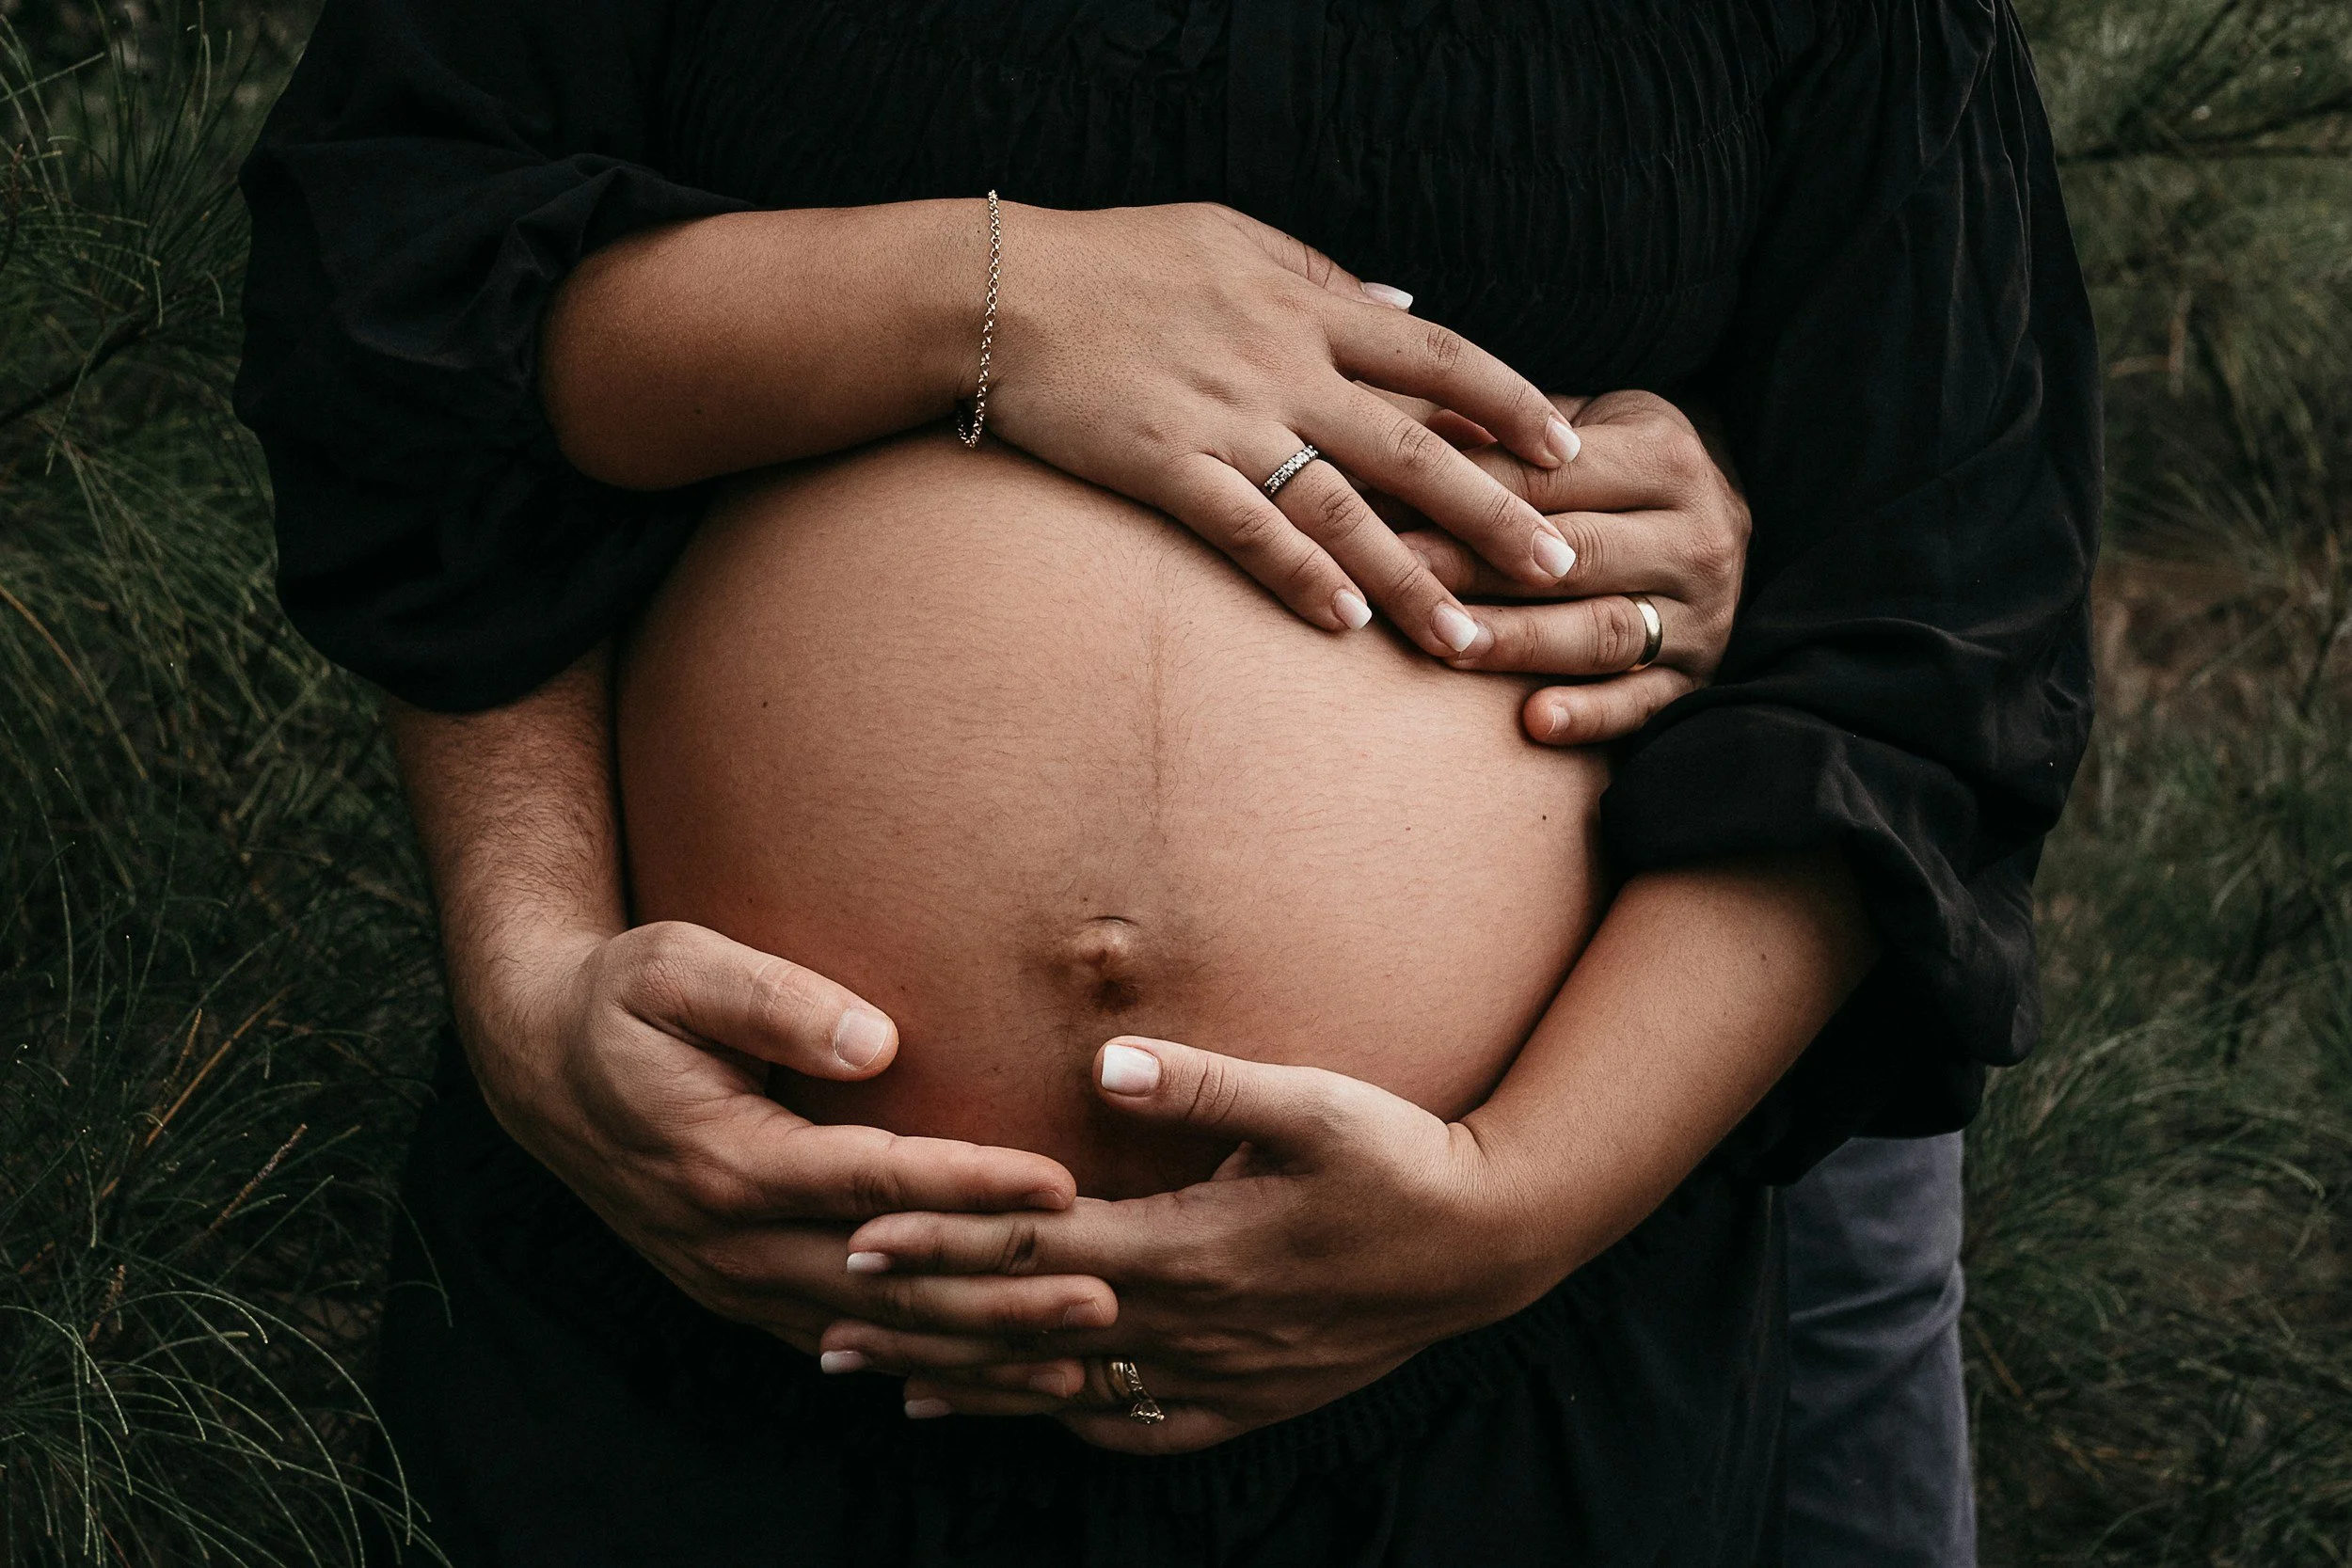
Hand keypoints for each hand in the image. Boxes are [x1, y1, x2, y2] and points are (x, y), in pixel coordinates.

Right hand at [467, 919, 1116, 1353]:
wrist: (542, 1071)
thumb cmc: (621, 1001)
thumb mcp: (672, 968)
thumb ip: (772, 998)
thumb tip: (880, 1041)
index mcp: (724, 1159)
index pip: (873, 1180)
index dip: (971, 1185)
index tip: (1062, 1183)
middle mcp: (731, 1240)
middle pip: (890, 1281)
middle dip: (1001, 1291)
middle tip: (1108, 1291)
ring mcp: (736, 1279)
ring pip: (876, 1332)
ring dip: (980, 1346)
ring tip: (1079, 1351)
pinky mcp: (745, 1293)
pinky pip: (848, 1344)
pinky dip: (926, 1366)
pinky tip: (997, 1375)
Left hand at [814, 1037, 1561, 1453]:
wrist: (1485, 1247)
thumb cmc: (1397, 1157)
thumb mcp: (1311, 1103)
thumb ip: (1203, 1085)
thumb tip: (1104, 1062)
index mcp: (1191, 1248)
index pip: (1037, 1248)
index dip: (944, 1240)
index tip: (859, 1231)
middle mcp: (1190, 1326)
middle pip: (1028, 1330)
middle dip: (922, 1322)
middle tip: (824, 1318)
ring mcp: (1217, 1374)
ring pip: (1067, 1388)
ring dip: (970, 1381)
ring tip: (885, 1378)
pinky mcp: (1247, 1399)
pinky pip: (1138, 1428)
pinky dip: (1065, 1421)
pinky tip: (1022, 1412)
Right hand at [991, 202, 1582, 658]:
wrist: (1001, 290)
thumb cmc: (1117, 260)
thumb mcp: (1232, 237)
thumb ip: (1322, 275)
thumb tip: (1404, 306)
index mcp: (1307, 306)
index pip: (1439, 358)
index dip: (1512, 404)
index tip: (1570, 453)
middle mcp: (1282, 366)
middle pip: (1413, 448)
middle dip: (1495, 513)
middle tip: (1561, 570)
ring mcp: (1225, 421)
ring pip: (1341, 509)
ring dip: (1410, 579)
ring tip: (1466, 640)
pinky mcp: (1164, 466)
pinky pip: (1246, 531)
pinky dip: (1298, 576)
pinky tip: (1344, 624)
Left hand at [1385, 390, 1751, 744]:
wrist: (1720, 518)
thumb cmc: (1619, 468)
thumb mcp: (1583, 428)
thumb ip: (1507, 434)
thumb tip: (1411, 434)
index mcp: (1668, 457)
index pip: (1553, 478)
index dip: (1464, 490)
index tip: (1383, 506)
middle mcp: (1698, 535)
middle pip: (1576, 555)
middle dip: (1478, 567)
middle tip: (1398, 575)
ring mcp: (1704, 613)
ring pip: (1604, 630)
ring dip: (1522, 641)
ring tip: (1450, 646)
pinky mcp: (1700, 678)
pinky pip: (1645, 703)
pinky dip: (1592, 715)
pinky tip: (1535, 722)